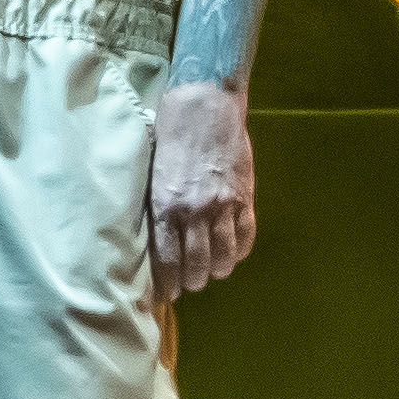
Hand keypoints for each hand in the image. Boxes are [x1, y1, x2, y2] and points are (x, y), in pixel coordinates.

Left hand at [146, 80, 255, 301]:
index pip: (166, 262)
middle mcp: (194, 212)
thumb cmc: (169, 132)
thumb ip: (158, 207)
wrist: (205, 103)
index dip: (166, 285)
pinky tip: (233, 254)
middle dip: (191, 282)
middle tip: (188, 284)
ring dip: (217, 271)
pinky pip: (246, 236)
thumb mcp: (153, 173)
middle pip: (196, 266)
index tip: (163, 296)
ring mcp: (223, 205)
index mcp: (165, 207)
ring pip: (223, 258)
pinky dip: (240, 251)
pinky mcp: (245, 196)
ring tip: (212, 272)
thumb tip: (158, 240)